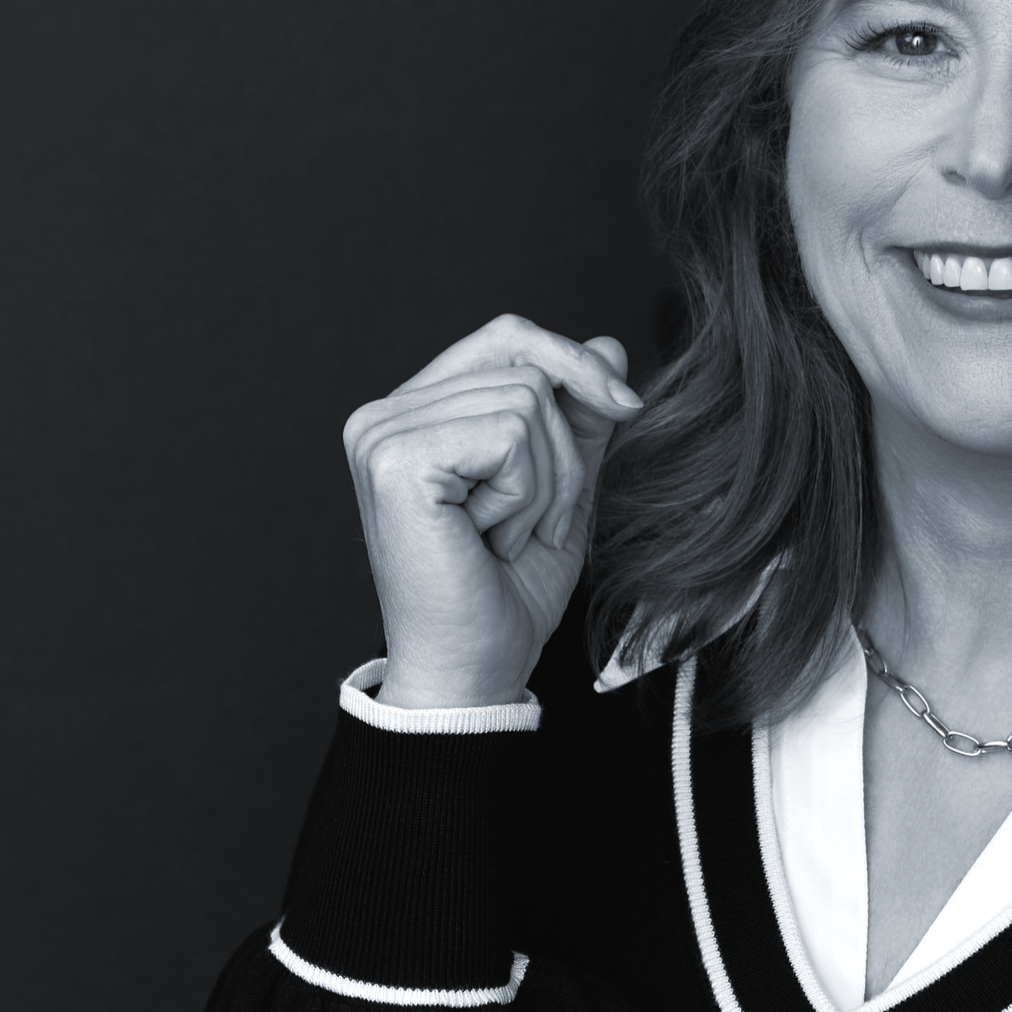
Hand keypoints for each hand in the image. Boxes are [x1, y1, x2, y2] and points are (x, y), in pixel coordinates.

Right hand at [343, 316, 640, 709]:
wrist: (474, 671)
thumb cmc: (504, 594)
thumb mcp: (561, 489)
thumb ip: (578, 417)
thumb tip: (608, 346)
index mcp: (415, 414)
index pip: (507, 340)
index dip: (575, 365)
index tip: (628, 409)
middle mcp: (384, 414)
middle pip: (526, 367)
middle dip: (561, 453)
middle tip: (531, 523)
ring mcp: (382, 433)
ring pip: (527, 402)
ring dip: (542, 485)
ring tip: (503, 536)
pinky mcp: (396, 459)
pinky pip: (511, 435)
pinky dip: (524, 495)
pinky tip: (488, 538)